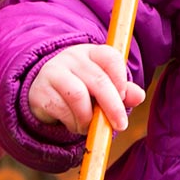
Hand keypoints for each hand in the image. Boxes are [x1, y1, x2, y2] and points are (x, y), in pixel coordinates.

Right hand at [28, 43, 145, 136]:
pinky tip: (75, 125)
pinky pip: (61, 109)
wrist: (45, 92)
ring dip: (89, 118)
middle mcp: (72, 58)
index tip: (124, 97)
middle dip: (112, 106)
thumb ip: (124, 91)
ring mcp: (53, 72)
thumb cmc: (83, 89)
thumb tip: (139, 96)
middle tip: (120, 125)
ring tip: (90, 126)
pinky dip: (73, 123)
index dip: (120, 78)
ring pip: (78, 96)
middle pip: (97, 80)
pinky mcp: (40, 91)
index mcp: (92, 53)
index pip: (110, 57)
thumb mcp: (104, 88)